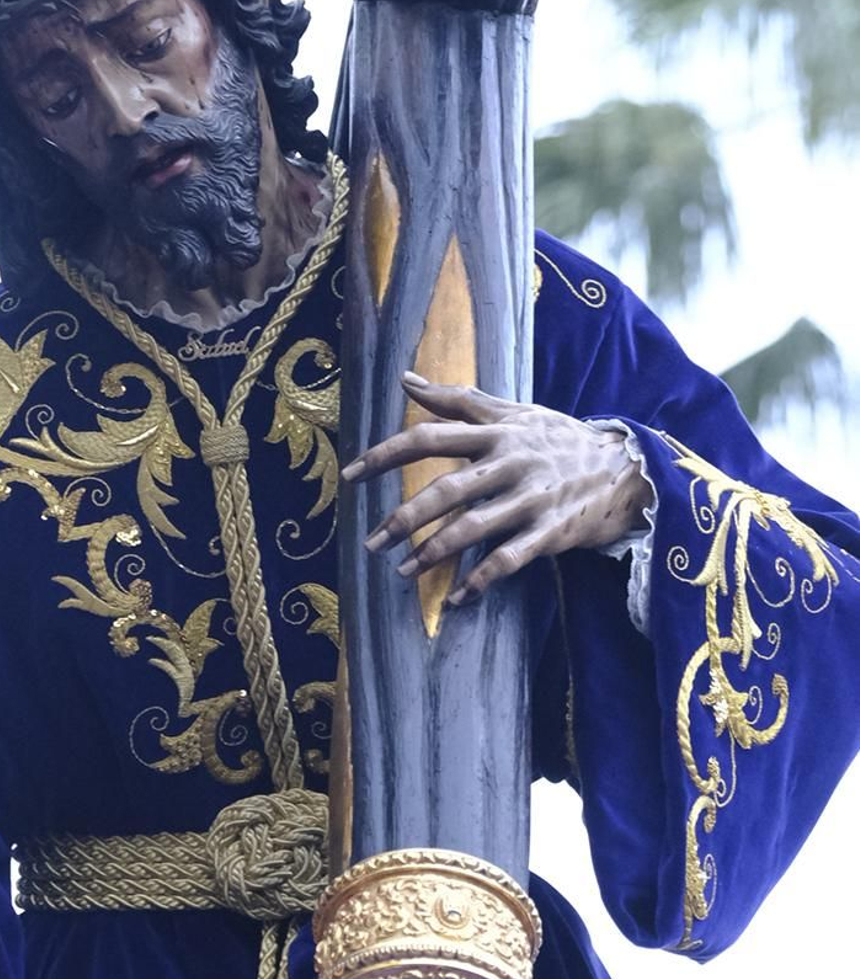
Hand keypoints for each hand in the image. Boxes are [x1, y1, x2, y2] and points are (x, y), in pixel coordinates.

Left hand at [341, 373, 651, 609]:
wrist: (628, 468)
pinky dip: (480, 580)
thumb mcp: (514, 411)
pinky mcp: (552, 532)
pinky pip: (509, 560)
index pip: (429, 437)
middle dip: (404, 518)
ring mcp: (532, 498)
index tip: (350, 475)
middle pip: (446, 489)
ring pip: (474, 528)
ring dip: (434, 553)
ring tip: (404, 572)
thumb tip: (405, 380)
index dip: (385, 455)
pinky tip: (457, 597)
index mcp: (496, 432)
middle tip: (371, 543)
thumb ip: (458, 399)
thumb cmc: (560, 438)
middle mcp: (510, 462)